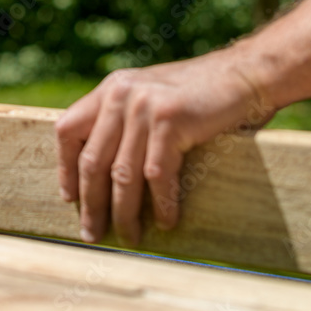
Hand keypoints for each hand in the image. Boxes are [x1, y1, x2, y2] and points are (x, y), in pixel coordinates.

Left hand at [55, 46, 273, 245]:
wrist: (245, 73)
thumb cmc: (199, 96)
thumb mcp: (150, 97)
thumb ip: (125, 121)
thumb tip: (103, 176)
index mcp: (110, 90)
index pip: (67, 130)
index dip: (65, 168)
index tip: (70, 199)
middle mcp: (119, 94)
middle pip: (92, 160)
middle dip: (91, 203)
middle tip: (92, 233)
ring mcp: (144, 106)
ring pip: (122, 174)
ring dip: (124, 212)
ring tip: (129, 237)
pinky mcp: (171, 120)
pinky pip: (157, 174)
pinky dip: (161, 203)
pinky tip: (166, 222)